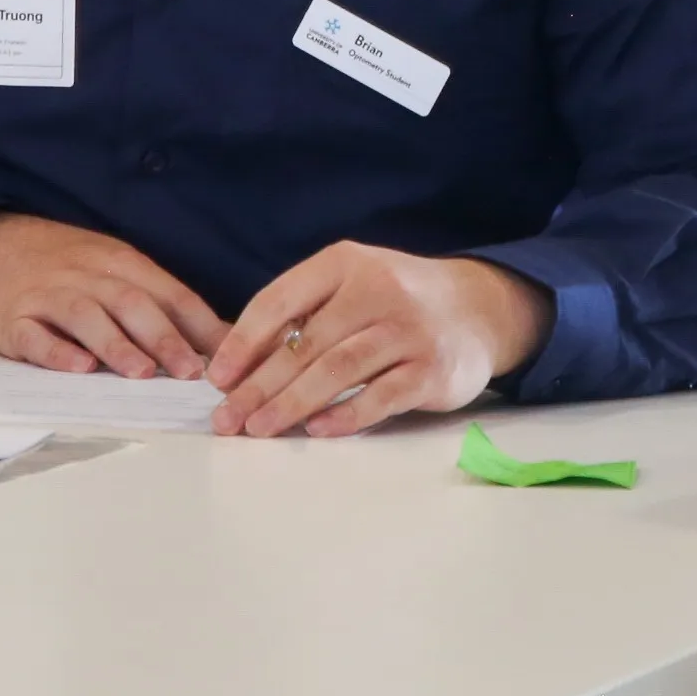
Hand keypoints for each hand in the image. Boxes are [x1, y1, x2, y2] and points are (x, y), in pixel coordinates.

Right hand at [0, 213, 229, 379]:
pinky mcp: (13, 319)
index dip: (199, 324)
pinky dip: (57, 351)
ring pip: (86, 316)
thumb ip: (161, 302)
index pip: (169, 292)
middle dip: (164, 337)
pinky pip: (35, 335)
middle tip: (190, 372)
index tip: (227, 355)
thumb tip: (221, 339)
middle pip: (131, 303)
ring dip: (116, 344)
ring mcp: (49, 296)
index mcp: (122, 263)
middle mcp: (88, 276)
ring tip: (142, 373)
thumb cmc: (68, 266)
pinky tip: (79, 367)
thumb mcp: (116, 269)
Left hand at [206, 244, 550, 439]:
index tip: (218, 378)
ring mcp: (408, 330)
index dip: (244, 341)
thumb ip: (305, 313)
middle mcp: (378, 290)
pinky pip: (382, 396)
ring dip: (292, 404)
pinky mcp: (432, 369)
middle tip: (228, 418)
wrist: (478, 309)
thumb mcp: (352, 284)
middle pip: (306, 343)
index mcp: (345, 263)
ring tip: (259, 429)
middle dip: (259, 385)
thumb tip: (241, 365)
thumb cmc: (395, 303)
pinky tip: (317, 432)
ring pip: (338, 370)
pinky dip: (346, 415)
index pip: (281, 300)